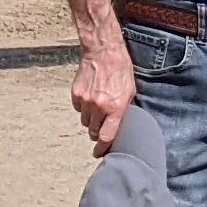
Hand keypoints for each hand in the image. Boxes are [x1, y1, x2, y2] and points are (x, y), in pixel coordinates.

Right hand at [73, 36, 136, 153]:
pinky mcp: (76, 94)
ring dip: (91, 120)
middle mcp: (99, 107)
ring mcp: (86, 101)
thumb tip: (119, 125)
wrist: (103, 52)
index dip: (102, 148)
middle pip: (94, 132)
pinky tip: (91, 97)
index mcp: (115, 108)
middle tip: (101, 127)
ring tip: (98, 107)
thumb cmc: (121, 70)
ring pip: (85, 122)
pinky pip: (78, 109)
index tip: (99, 153)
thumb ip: (124, 110)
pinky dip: (84, 108)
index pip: (107, 137)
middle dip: (97, 132)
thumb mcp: (130, 91)